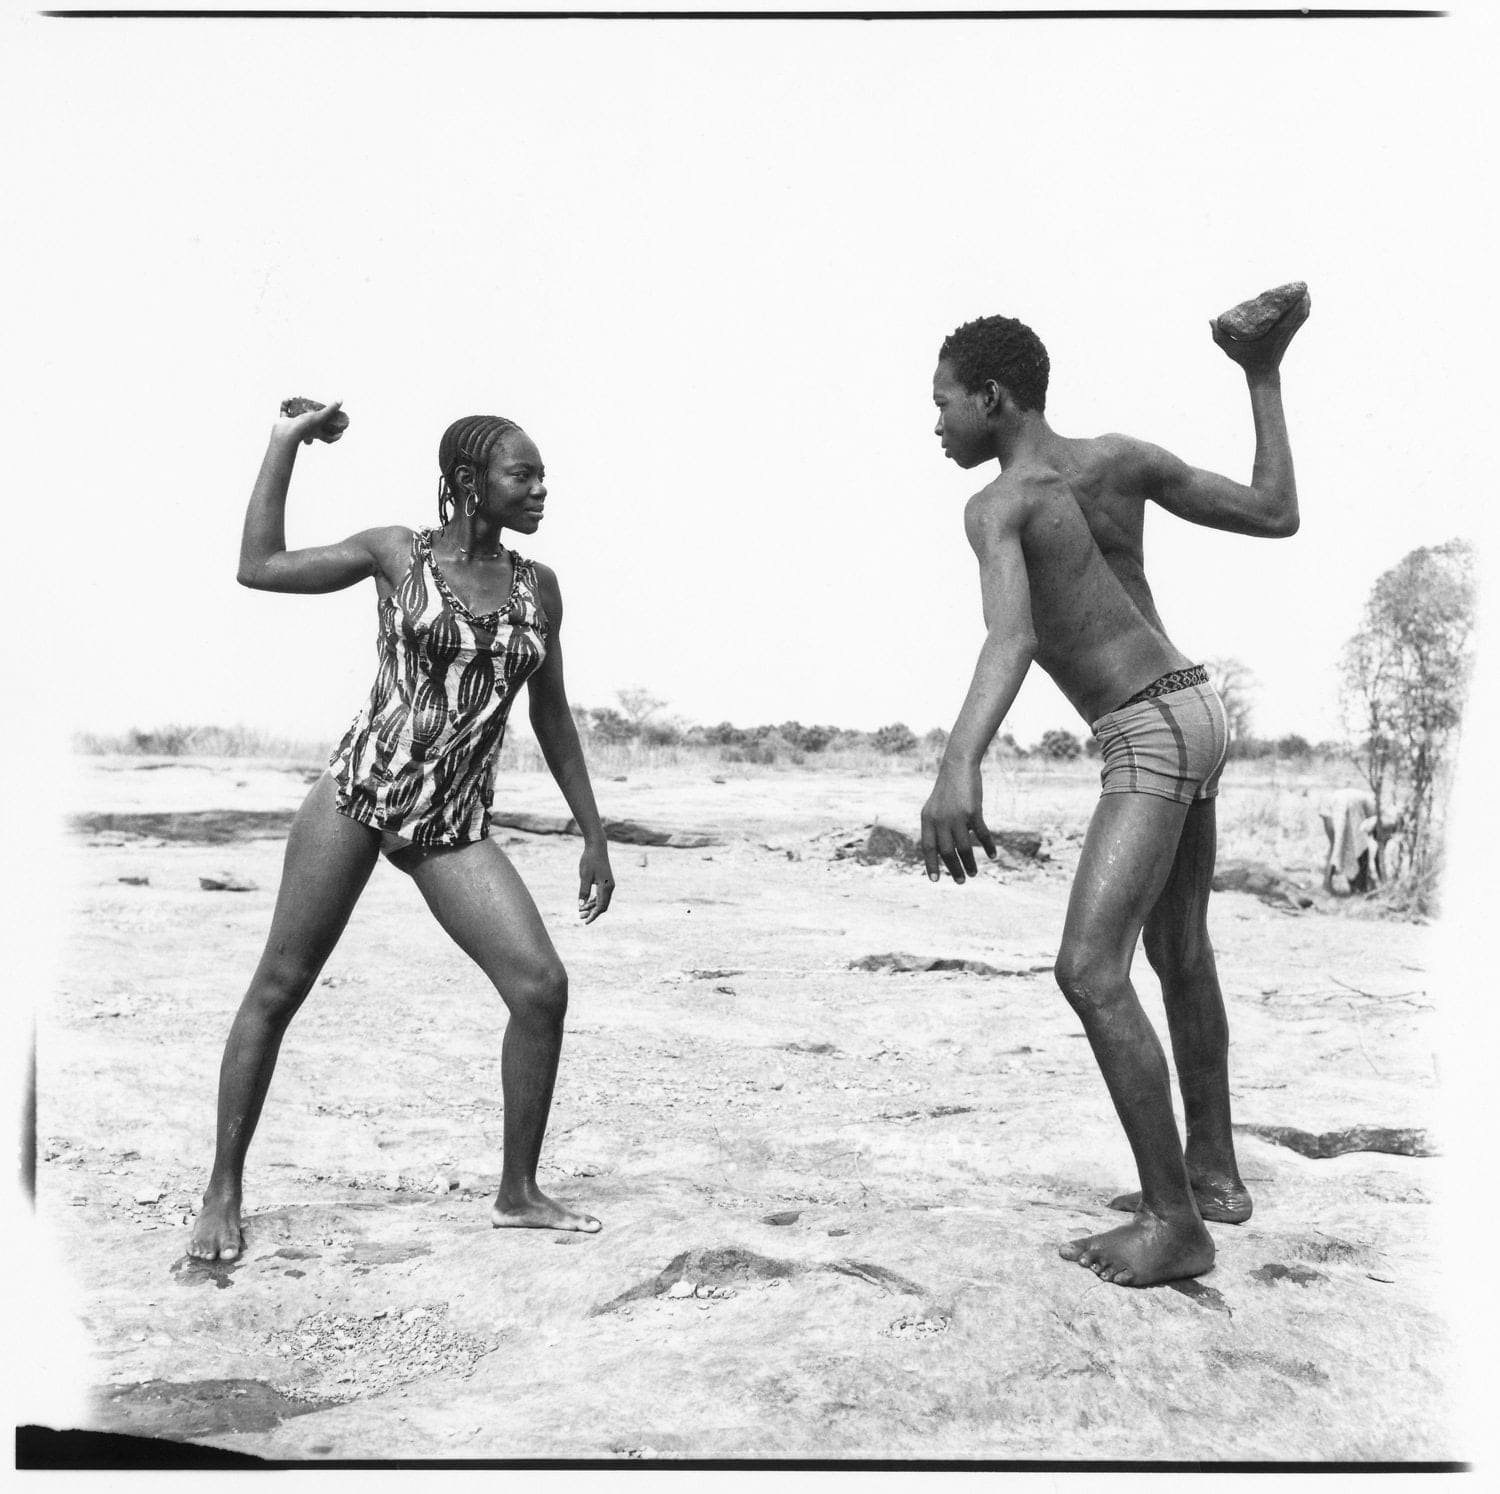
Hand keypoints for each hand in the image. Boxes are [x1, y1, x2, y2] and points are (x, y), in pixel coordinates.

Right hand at [274, 398, 345, 446]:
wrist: (285, 434)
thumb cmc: (304, 427)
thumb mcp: (320, 417)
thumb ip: (330, 409)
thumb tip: (341, 400)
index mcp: (317, 434)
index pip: (329, 438)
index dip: (336, 436)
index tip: (341, 432)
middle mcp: (306, 432)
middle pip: (313, 428)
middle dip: (315, 420)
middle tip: (318, 412)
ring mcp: (295, 427)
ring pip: (297, 418)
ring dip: (296, 408)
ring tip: (299, 401)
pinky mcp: (284, 422)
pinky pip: (284, 412)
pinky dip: (285, 405)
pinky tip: (288, 399)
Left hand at [578, 843, 614, 923]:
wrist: (597, 847)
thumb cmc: (590, 860)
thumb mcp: (584, 876)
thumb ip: (584, 891)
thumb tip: (581, 905)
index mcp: (605, 887)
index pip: (600, 907)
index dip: (593, 916)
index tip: (585, 922)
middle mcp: (610, 887)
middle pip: (603, 906)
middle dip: (592, 913)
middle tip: (580, 916)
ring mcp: (609, 884)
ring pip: (602, 901)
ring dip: (593, 907)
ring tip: (580, 910)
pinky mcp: (606, 881)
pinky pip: (602, 895)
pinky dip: (594, 900)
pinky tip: (586, 902)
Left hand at [920, 764, 996, 883]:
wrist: (957, 767)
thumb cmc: (947, 790)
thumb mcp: (935, 808)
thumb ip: (937, 828)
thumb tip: (946, 852)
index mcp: (927, 819)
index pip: (928, 847)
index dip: (930, 864)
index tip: (934, 880)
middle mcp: (940, 819)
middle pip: (946, 851)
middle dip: (954, 869)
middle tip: (961, 881)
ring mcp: (956, 816)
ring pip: (963, 847)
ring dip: (969, 863)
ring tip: (974, 873)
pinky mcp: (972, 812)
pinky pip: (982, 834)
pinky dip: (988, 846)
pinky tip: (992, 855)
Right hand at [1211, 290, 1309, 373]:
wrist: (1263, 374)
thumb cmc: (1247, 362)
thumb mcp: (1232, 350)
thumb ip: (1220, 337)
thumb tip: (1211, 320)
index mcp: (1276, 333)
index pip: (1291, 314)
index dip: (1295, 300)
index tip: (1291, 288)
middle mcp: (1286, 332)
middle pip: (1302, 311)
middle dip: (1302, 296)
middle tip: (1297, 285)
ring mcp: (1290, 334)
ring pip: (1304, 314)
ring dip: (1305, 301)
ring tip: (1301, 289)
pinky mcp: (1291, 335)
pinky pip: (1301, 319)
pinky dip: (1303, 309)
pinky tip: (1302, 301)